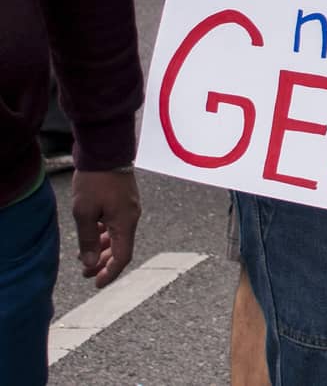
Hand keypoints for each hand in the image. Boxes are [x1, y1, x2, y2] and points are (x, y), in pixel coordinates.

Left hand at [73, 169, 140, 287]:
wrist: (105, 151)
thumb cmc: (95, 181)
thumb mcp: (84, 213)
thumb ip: (88, 240)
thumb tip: (89, 263)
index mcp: (125, 223)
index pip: (122, 257)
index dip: (110, 273)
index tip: (96, 284)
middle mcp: (132, 217)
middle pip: (121, 248)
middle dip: (103, 263)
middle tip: (85, 273)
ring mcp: (130, 207)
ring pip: (118, 236)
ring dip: (102, 249)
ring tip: (84, 256)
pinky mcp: (124, 200)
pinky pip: (117, 224)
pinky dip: (105, 234)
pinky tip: (92, 234)